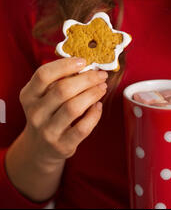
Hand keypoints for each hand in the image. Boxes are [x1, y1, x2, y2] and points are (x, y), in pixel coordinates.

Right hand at [19, 57, 107, 171]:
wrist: (40, 148)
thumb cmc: (48, 113)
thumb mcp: (44, 96)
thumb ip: (59, 80)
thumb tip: (86, 65)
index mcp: (28, 95)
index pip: (43, 75)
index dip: (65, 65)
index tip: (83, 61)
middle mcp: (35, 113)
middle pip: (62, 89)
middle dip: (87, 79)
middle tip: (101, 74)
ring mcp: (47, 131)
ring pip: (73, 108)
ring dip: (92, 94)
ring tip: (102, 87)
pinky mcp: (62, 145)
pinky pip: (82, 128)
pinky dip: (94, 115)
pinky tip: (98, 106)